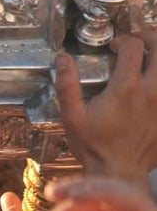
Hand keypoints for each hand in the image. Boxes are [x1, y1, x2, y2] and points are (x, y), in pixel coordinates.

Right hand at [56, 31, 156, 185]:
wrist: (118, 172)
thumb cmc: (94, 146)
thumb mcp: (72, 115)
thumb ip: (67, 84)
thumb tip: (63, 59)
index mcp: (126, 88)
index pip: (133, 47)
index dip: (123, 40)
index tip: (114, 47)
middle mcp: (150, 92)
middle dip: (149, 38)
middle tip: (138, 41)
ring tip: (149, 56)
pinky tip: (152, 80)